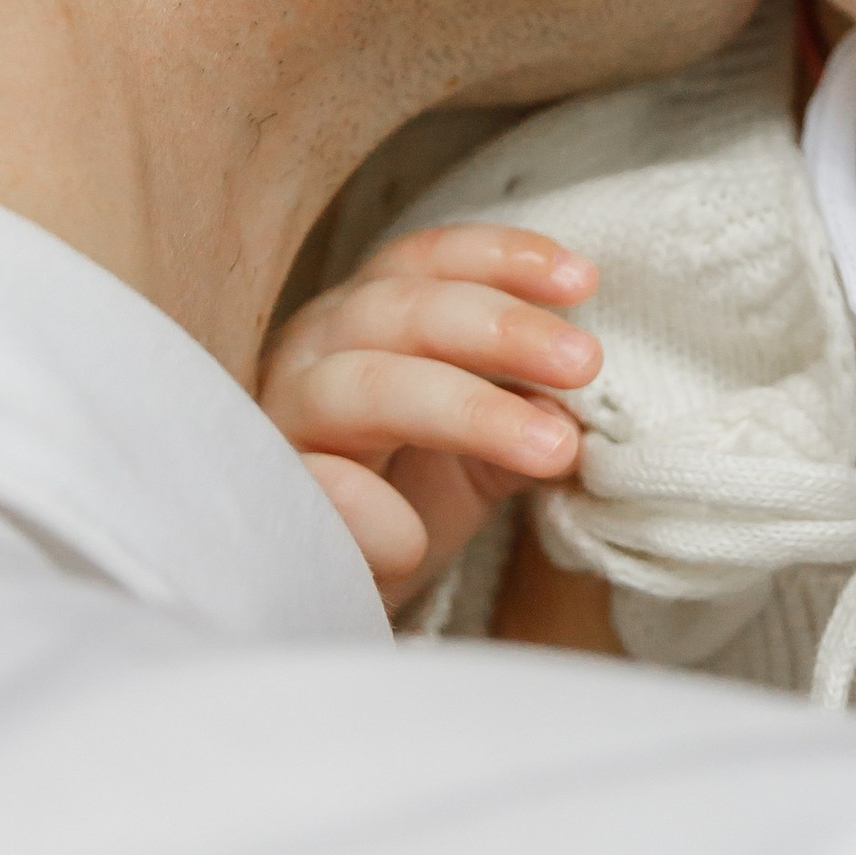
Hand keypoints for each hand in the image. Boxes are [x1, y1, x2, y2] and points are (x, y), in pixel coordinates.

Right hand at [259, 226, 599, 596]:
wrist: (343, 595)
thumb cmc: (408, 501)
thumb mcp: (482, 452)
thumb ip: (528, 415)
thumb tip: (578, 401)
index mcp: (367, 321)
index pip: (423, 263)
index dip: (499, 259)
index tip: (582, 282)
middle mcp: (316, 353)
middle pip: (397, 310)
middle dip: (499, 328)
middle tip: (586, 361)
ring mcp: (284, 423)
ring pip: (359, 386)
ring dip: (464, 410)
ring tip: (552, 450)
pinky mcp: (269, 500)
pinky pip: (310, 489)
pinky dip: (364, 508)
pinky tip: (413, 536)